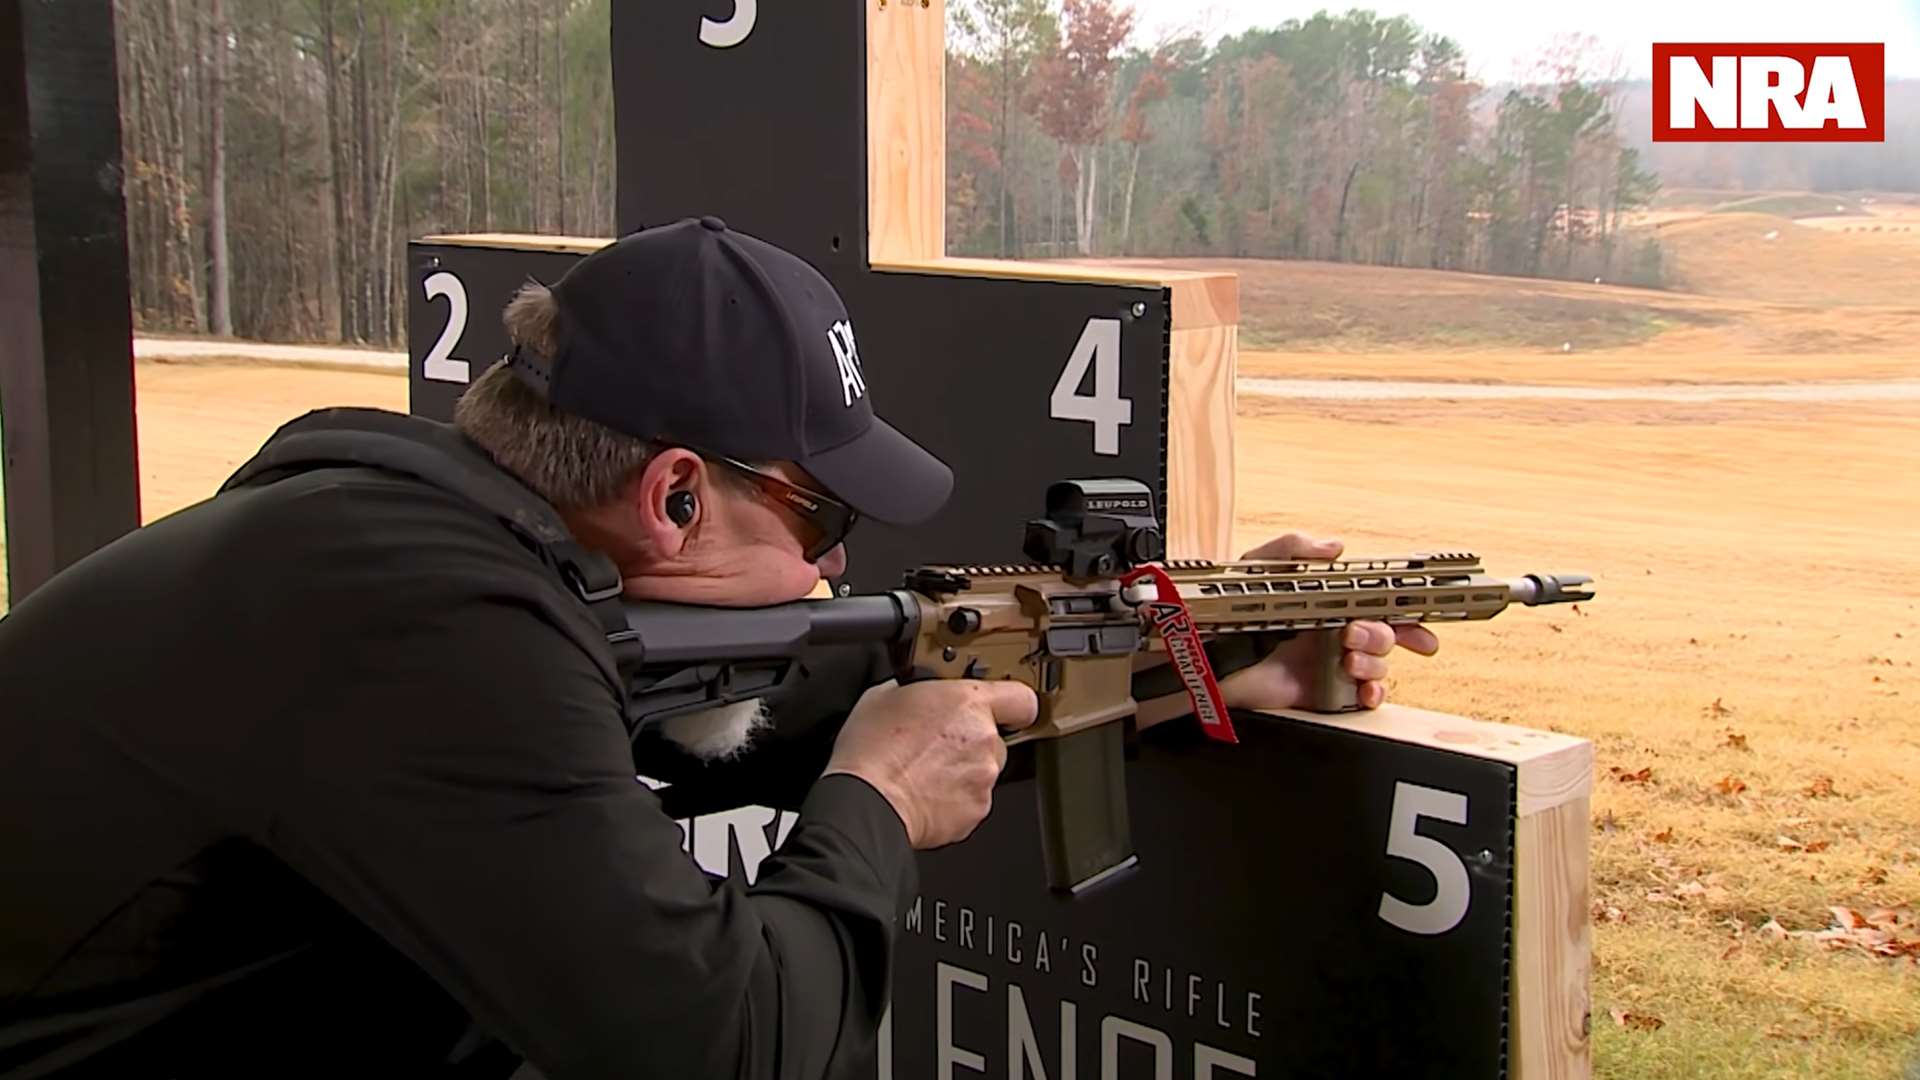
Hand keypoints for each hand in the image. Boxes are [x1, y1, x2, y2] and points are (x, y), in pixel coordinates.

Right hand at [823, 678, 1038, 848]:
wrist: (866, 801)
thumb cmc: (871, 751)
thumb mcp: (885, 694)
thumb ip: (918, 690)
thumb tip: (919, 693)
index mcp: (968, 703)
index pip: (1021, 698)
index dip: (1014, 704)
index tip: (1006, 709)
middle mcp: (984, 739)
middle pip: (995, 738)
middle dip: (972, 741)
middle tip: (937, 746)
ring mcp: (983, 778)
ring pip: (983, 770)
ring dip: (962, 770)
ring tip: (924, 772)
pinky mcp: (975, 811)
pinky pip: (971, 800)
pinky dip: (954, 798)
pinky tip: (925, 792)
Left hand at [1221, 532, 1439, 710]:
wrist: (1207, 659)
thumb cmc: (1229, 610)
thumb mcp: (1257, 568)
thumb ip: (1292, 548)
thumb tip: (1335, 547)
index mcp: (1326, 602)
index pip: (1375, 602)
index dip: (1404, 606)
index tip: (1422, 611)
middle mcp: (1334, 632)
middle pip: (1387, 633)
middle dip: (1389, 634)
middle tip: (1356, 635)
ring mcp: (1331, 663)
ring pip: (1378, 662)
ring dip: (1373, 660)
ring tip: (1347, 657)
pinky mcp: (1324, 692)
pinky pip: (1364, 696)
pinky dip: (1373, 693)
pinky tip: (1364, 690)